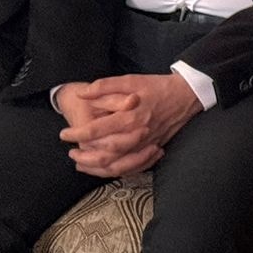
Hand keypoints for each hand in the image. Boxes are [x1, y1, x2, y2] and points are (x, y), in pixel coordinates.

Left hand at [60, 74, 200, 178]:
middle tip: (70, 152)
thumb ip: (105, 86)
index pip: (96, 130)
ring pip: (117, 165)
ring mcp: (145, 144)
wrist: (187, 94)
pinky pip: (132, 168)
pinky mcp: (152, 149)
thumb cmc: (158, 86)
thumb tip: (81, 94)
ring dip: (96, 168)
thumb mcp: (131, 80)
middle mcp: (136, 134)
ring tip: (82, 164)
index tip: (64, 134)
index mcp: (129, 116)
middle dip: (83, 156)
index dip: (76, 134)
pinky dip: (115, 171)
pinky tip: (104, 169)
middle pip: (104, 154)